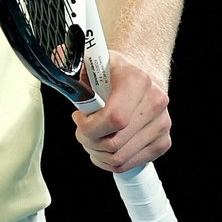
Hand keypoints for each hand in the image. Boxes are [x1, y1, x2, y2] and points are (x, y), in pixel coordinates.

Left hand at [71, 50, 171, 172]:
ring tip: (91, 138)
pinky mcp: (163, 142)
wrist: (140, 76)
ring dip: (97, 153)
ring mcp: (162, 124)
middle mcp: (155, 102)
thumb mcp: (92, 59)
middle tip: (81, 130)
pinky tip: (102, 147)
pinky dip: (110, 162)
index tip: (78, 118)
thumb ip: (72, 61)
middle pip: (114, 142)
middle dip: (88, 141)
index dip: (90, 127)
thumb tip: (58, 56)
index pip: (114, 118)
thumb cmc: (112, 71)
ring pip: (120, 158)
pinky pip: (130, 164)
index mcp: (137, 79)